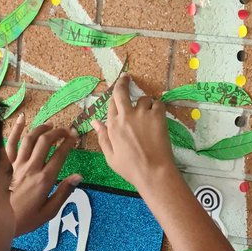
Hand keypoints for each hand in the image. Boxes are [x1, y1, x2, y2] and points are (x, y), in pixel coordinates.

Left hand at [6, 115, 81, 236]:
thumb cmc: (26, 219)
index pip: (60, 155)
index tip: (75, 137)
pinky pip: (10, 142)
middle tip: (65, 130)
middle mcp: (31, 168)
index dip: (69, 143)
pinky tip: (23, 119)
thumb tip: (78, 177)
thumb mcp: (49, 212)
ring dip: (41, 128)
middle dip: (57, 132)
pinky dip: (16, 129)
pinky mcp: (5, 164)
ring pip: (30, 138)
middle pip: (45, 141)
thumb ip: (64, 192)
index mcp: (44, 180)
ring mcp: (16, 164)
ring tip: (50, 126)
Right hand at [93, 77, 176, 191]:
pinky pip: (157, 103)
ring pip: (143, 99)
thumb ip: (103, 137)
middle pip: (121, 92)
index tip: (117, 95)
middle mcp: (125, 116)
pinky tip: (157, 117)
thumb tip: (94, 121)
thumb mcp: (110, 157)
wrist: (153, 172)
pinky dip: (157, 107)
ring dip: (144, 104)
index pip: (111, 104)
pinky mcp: (157, 115)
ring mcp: (142, 114)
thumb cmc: (131, 168)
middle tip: (126, 78)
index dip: (114, 98)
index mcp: (113, 126)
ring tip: (148, 116)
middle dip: (123, 82)